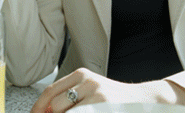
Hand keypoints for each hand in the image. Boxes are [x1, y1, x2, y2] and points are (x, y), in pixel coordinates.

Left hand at [31, 68, 177, 112]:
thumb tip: (47, 110)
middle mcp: (88, 82)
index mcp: (81, 75)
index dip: (39, 107)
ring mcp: (98, 95)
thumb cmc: (113, 99)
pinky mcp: (105, 106)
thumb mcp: (90, 91)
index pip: (51, 91)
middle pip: (58, 105)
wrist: (144, 100)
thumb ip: (69, 97)